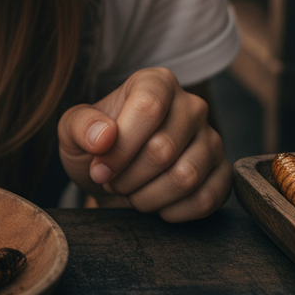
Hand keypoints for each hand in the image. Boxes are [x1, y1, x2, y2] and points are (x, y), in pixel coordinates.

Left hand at [58, 67, 230, 221]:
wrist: (113, 176)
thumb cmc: (93, 146)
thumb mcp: (72, 131)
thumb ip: (81, 125)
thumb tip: (104, 136)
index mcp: (156, 82)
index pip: (147, 107)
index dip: (120, 147)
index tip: (99, 168)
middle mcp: (191, 105)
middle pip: (163, 148)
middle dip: (129, 176)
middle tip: (112, 181)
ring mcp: (211, 139)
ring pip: (186, 176)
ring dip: (149, 196)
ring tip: (131, 191)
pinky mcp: (222, 173)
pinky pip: (207, 199)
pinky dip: (174, 211)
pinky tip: (156, 205)